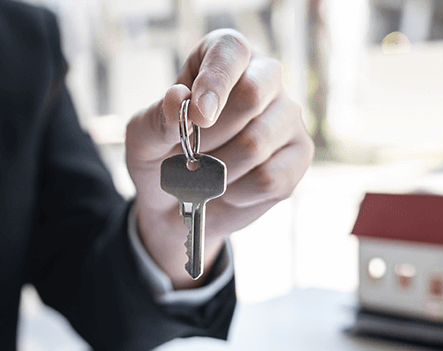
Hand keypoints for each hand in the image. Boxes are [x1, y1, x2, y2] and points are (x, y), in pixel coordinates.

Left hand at [126, 30, 313, 287]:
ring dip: (217, 170)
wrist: (176, 206)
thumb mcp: (142, 139)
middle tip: (189, 156)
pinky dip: (236, 193)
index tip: (197, 115)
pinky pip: (270, 178)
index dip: (214, 81)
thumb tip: (178, 98)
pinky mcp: (299, 155)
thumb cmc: (160, 158)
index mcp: (224, 58)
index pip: (231, 52)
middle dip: (211, 134)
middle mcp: (264, 78)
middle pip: (253, 92)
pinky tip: (227, 190)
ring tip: (203, 176)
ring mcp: (287, 116)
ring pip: (257, 142)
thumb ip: (156, 118)